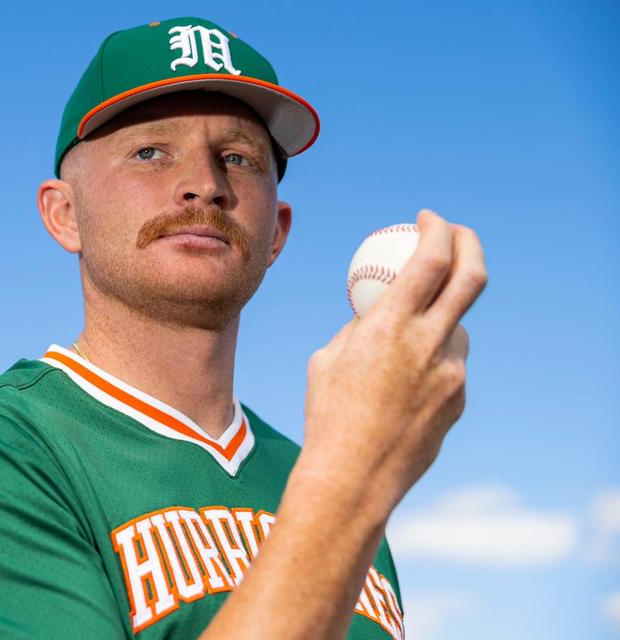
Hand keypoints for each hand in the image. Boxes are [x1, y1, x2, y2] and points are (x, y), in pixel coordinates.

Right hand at [299, 209, 487, 519]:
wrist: (353, 476)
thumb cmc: (327, 414)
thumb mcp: (328, 357)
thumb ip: (361, 326)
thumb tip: (377, 303)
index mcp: (391, 325)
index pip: (431, 259)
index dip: (436, 230)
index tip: (427, 220)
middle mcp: (429, 343)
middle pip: (472, 277)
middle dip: (468, 243)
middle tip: (455, 235)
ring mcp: (451, 373)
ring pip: (456, 328)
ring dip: (437, 321)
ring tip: (397, 351)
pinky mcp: (459, 399)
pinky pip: (449, 366)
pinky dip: (430, 363)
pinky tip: (398, 392)